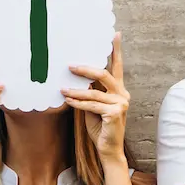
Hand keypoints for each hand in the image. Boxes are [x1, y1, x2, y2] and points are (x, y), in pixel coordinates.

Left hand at [64, 32, 130, 167]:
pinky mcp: (115, 114)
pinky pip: (92, 105)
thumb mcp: (93, 106)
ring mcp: (121, 104)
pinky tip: (67, 99)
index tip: (115, 34)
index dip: (116, 50)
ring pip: (94, 92)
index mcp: (119, 90)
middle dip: (85, 69)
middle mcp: (123, 94)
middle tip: (70, 65)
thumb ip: (91, 92)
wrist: (108, 149)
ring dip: (76, 90)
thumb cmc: (100, 127)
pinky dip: (78, 103)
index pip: (118, 67)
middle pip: (104, 75)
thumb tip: (76, 79)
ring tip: (62, 88)